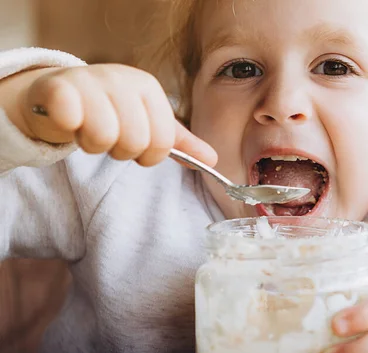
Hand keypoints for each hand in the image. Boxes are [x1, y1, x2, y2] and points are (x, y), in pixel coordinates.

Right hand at [19, 65, 216, 166]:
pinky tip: (68, 121)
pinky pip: (70, 120)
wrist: (61, 90)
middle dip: (120, 151)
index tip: (135, 145)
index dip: (149, 155)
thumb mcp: (148, 121)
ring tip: (88, 129)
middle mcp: (122, 80)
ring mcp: (90, 81)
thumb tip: (213, 160)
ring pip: (103, 138)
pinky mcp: (59, 88)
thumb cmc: (110, 109)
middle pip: (134, 143)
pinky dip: (69, 129)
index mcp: (149, 88)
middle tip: (109, 136)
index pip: (162, 142)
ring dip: (92, 145)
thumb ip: (179, 142)